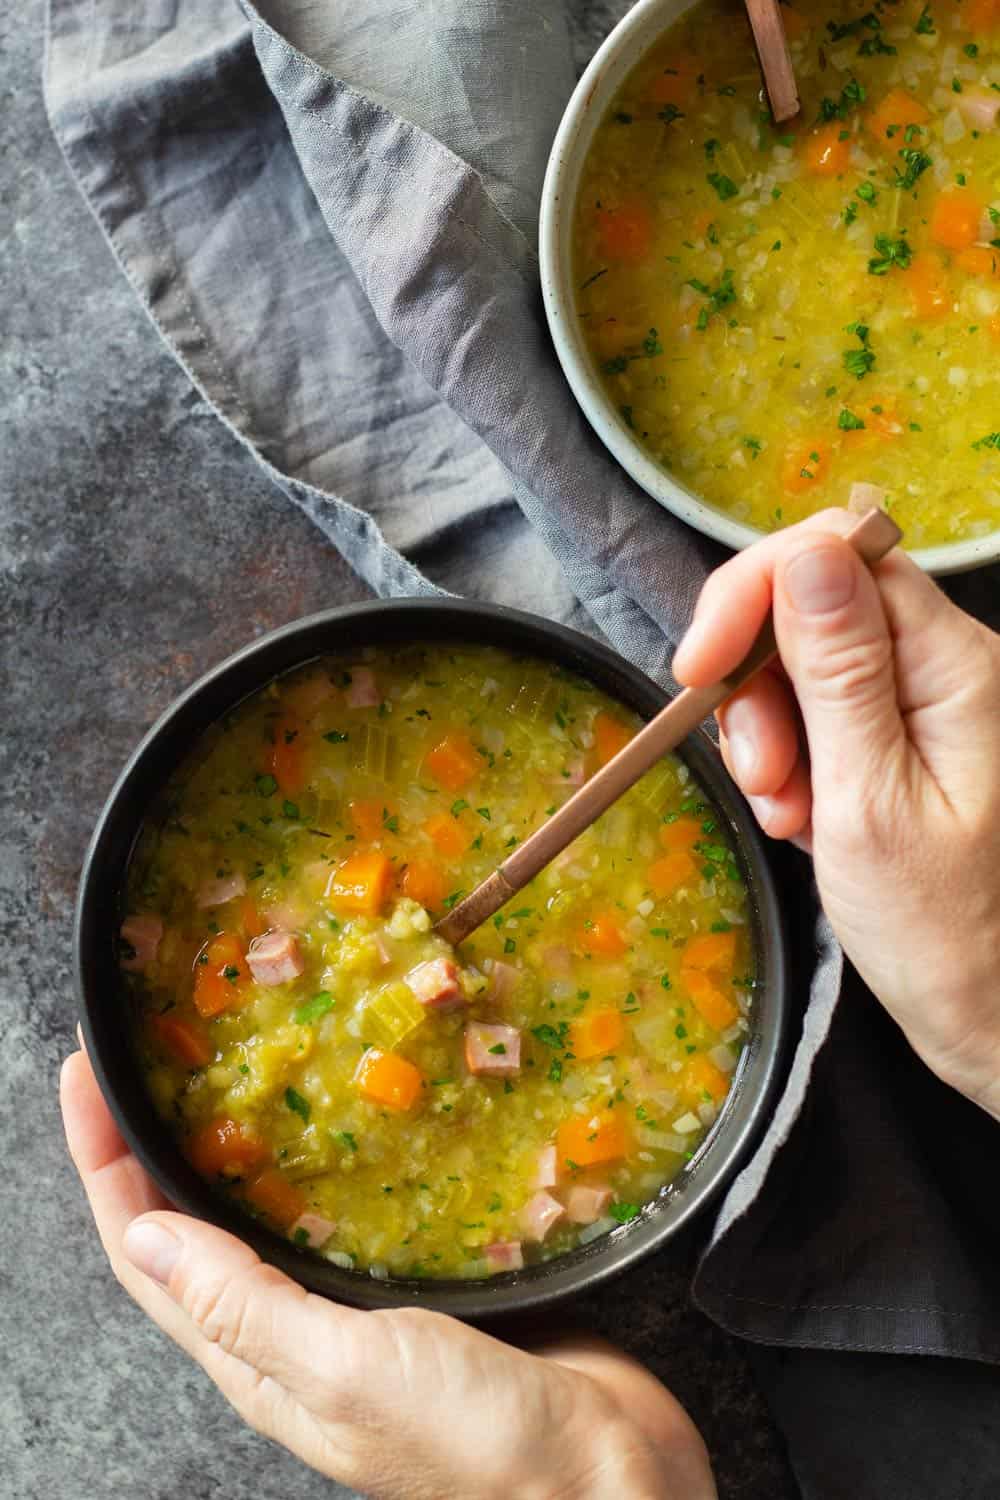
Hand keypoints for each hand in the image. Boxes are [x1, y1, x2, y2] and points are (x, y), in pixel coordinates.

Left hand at [60, 1045, 715, 1499]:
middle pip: (196, 1232)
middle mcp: (298, 1338)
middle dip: (157, 1146)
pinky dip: (329, 1162)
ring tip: (230, 1073)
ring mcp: (361, 1311)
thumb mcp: (344, 1370)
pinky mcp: (424, 1286)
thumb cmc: (474, 1440)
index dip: (107, 1169)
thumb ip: (246, 1306)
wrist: (605, 1477)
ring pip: (274, 1218)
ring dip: (236, 1149)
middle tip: (152, 1057)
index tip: (89, 1080)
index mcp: (261, 1364)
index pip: (149, 1259)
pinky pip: (352, 1215)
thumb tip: (144, 1236)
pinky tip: (349, 1121)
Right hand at [673, 508, 999, 1117]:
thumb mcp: (868, 801)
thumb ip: (837, 673)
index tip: (696, 670)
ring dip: (770, 735)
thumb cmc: (944, 931)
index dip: (753, 594)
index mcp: (955, 664)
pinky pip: (819, 715)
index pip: (838, 556)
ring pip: (803, 666)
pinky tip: (802, 820)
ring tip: (788, 815)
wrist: (993, 1016)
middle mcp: (947, 664)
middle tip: (762, 777)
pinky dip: (791, 763)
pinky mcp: (902, 738)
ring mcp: (925, 701)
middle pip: (813, 607)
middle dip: (758, 685)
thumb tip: (806, 554)